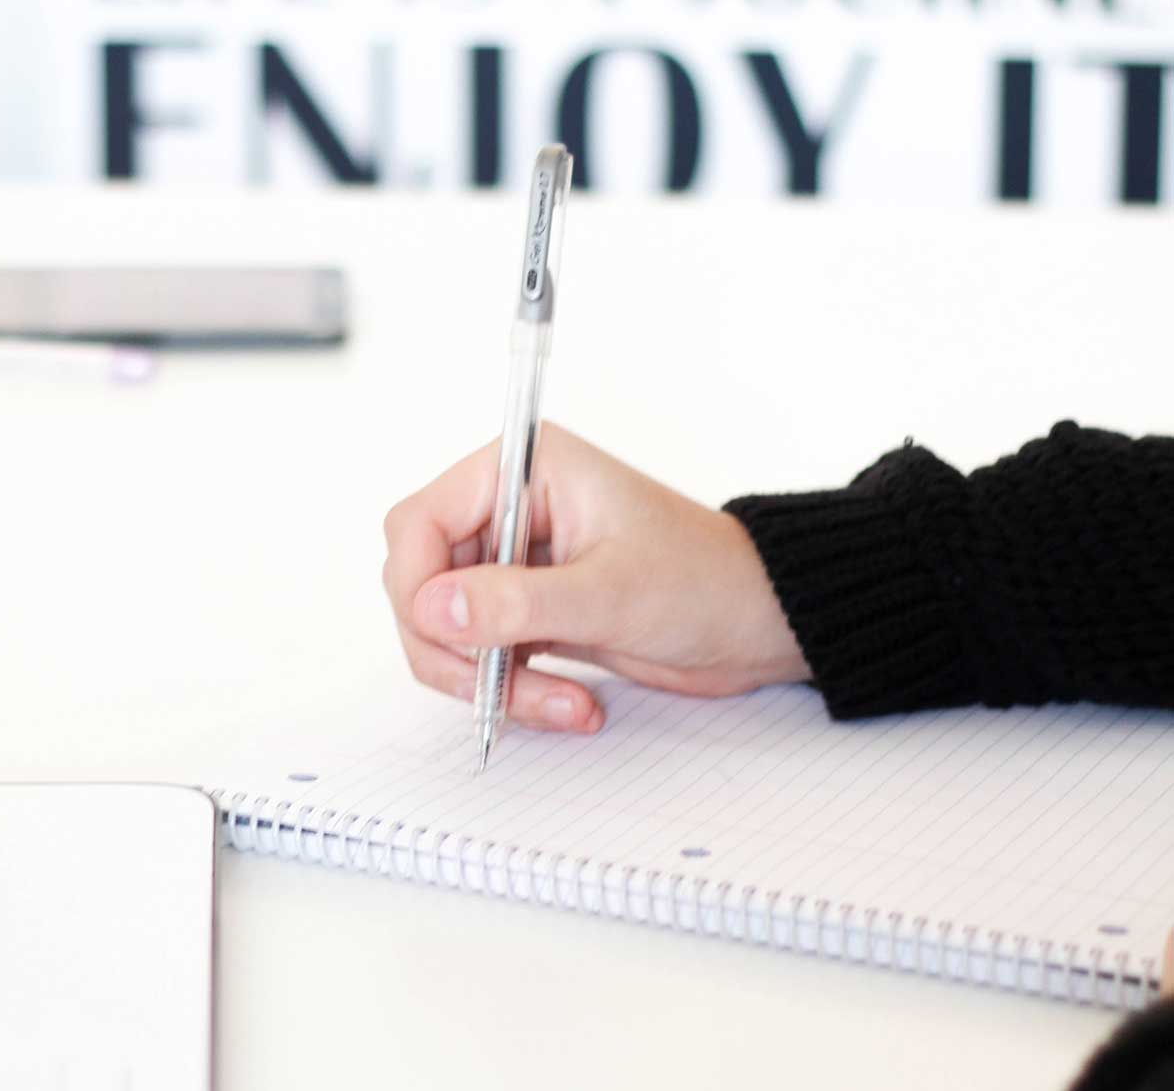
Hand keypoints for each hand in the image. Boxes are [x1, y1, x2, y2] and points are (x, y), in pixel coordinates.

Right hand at [382, 422, 808, 732]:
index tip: (443, 633)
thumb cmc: (705, 582)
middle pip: (420, 581)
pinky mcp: (526, 609)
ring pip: (446, 628)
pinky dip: (510, 690)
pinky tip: (569, 704)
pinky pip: (481, 655)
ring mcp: (514, 562)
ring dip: (489, 679)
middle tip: (496, 687)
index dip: (418, 583)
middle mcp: (508, 509)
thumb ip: (516, 601)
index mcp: (523, 470)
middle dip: (454, 646)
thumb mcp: (610, 593)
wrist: (757, 625)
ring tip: (559, 705)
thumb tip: (433, 607)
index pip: (419, 521)